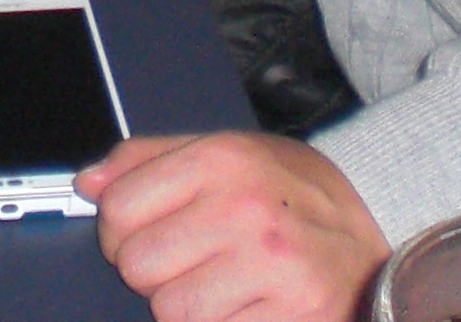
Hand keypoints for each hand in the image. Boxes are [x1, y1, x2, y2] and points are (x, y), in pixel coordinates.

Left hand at [81, 134, 388, 321]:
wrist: (373, 249)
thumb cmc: (292, 201)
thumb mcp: (227, 154)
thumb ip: (150, 161)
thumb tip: (88, 182)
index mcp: (222, 161)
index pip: (118, 206)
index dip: (118, 230)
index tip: (140, 234)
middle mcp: (246, 209)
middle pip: (137, 265)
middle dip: (152, 272)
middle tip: (188, 264)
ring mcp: (273, 266)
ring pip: (170, 310)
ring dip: (186, 307)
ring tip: (220, 287)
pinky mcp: (295, 314)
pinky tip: (245, 308)